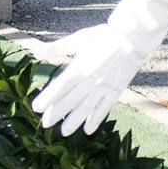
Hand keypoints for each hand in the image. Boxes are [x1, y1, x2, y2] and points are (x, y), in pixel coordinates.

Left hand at [32, 0, 167, 135]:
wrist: (131, 37)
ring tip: (64, 132)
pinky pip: (104, 108)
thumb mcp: (78, 39)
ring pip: (86, 108)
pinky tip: (88, 130)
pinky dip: (96, 119)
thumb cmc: (103, 36)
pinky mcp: (116, 90)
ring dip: (74, 121)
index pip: (59, 87)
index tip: (36, 108)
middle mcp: (90, 80)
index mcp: (79, 67)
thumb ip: (57, 47)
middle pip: (70, 100)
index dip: (47, 98)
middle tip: (45, 124)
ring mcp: (104, 87)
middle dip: (57, 113)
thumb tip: (36, 52)